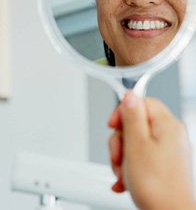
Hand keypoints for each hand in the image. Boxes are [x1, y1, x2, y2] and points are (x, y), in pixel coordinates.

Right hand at [108, 92, 195, 209]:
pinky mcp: (160, 163)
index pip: (141, 102)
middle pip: (134, 123)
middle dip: (120, 141)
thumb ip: (132, 116)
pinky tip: (125, 180)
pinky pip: (139, 155)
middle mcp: (169, 135)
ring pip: (133, 141)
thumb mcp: (136, 145)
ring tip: (123, 173)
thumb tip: (130, 95)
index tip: (113, 126)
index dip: (123, 112)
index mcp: (167, 125)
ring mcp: (166, 150)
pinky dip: (128, 165)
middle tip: (119, 156)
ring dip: (122, 157)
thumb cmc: (157, 187)